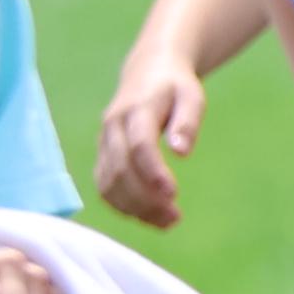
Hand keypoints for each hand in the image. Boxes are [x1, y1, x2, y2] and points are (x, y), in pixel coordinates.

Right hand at [89, 46, 203, 228]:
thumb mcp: (191, 95)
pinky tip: (149, 216)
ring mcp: (104, 142)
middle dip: (145, 198)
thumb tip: (182, 152)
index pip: (139, 146)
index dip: (153, 172)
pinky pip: (104, 186)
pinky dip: (123, 206)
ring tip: (167, 222)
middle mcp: (113, 127)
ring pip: (108, 183)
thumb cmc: (175, 86)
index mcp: (136, 109)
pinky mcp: (102, 155)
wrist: (147, 71)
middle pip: (120, 169)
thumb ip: (187, 122)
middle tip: (175, 218)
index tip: (173, 195)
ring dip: (134, 208)